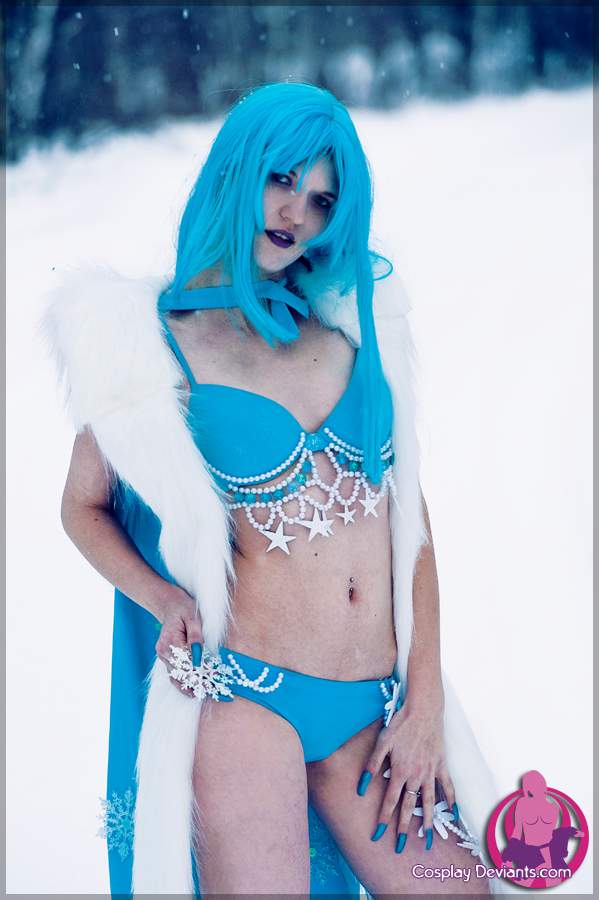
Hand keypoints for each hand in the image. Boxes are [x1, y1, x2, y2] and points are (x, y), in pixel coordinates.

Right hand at [155, 588, 203, 697]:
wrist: (169, 604)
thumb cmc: (184, 608)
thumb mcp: (193, 617)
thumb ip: (196, 637)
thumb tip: (199, 658)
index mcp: (170, 641)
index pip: (186, 664)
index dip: (199, 675)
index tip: (213, 683)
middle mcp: (164, 652)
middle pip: (181, 674)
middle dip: (196, 684)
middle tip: (213, 692)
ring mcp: (163, 656)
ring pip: (176, 678)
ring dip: (190, 688)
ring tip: (204, 695)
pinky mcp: (166, 658)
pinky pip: (175, 674)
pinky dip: (184, 683)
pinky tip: (194, 691)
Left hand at [359, 696, 454, 850]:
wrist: (423, 710)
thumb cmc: (400, 724)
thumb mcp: (381, 742)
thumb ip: (371, 766)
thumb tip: (361, 787)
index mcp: (399, 771)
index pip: (389, 801)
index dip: (384, 819)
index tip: (378, 835)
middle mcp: (416, 776)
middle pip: (409, 807)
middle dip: (403, 828)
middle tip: (401, 847)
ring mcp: (431, 772)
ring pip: (429, 803)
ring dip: (427, 822)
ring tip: (426, 840)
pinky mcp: (441, 765)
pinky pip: (447, 787)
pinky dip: (451, 801)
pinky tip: (453, 814)